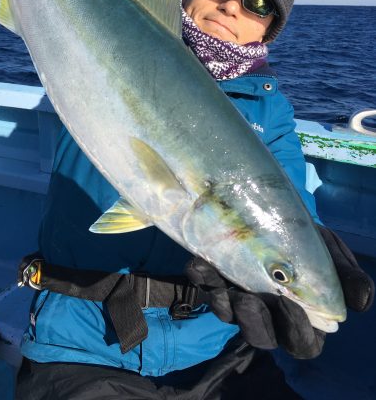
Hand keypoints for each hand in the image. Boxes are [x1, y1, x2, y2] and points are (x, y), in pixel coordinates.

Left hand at [185, 227, 373, 359]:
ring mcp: (239, 300)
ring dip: (224, 305)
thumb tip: (361, 303)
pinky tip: (199, 262)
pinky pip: (204, 286)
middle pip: (260, 336)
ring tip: (223, 288)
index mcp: (303, 320)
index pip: (303, 342)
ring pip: (229, 317)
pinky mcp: (216, 280)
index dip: (297, 330)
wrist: (277, 215)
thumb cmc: (311, 244)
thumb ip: (347, 279)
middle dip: (253, 321)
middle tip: (249, 300)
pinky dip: (201, 276)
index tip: (291, 303)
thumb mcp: (332, 256)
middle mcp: (269, 316)